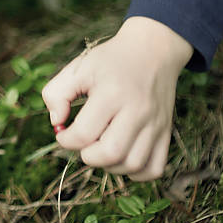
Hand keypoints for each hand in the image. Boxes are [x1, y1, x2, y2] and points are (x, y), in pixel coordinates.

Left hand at [42, 16, 192, 180]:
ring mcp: (155, 124)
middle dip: (87, 156)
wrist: (153, 51)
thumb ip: (56, 93)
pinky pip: (154, 168)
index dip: (65, 140)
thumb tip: (56, 123)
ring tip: (100, 149)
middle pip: (111, 153)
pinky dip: (135, 172)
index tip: (63, 133)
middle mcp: (137, 111)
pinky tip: (121, 157)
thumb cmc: (110, 60)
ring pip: (133, 165)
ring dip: (110, 166)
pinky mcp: (167, 132)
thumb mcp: (78, 68)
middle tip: (82, 143)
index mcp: (111, 94)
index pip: (84, 133)